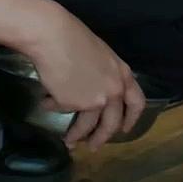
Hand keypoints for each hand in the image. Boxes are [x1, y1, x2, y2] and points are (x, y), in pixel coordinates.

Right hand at [22, 0, 144, 151]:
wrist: (53, 35)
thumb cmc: (73, 37)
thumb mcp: (100, 55)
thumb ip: (104, 75)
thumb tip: (93, 90)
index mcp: (123, 74)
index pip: (137, 103)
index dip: (131, 119)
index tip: (124, 129)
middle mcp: (114, 90)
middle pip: (112, 123)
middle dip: (102, 138)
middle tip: (94, 146)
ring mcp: (95, 99)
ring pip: (87, 126)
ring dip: (76, 135)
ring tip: (68, 140)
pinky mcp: (74, 104)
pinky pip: (62, 111)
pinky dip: (53, 109)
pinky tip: (45, 104)